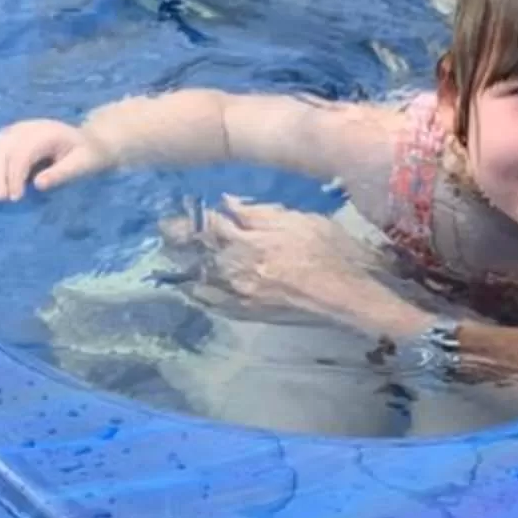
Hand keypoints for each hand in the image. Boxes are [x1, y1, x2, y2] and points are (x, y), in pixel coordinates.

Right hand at [0, 117, 112, 199]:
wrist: (85, 142)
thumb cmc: (85, 155)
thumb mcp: (82, 164)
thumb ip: (62, 173)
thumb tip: (38, 184)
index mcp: (44, 132)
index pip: (21, 152)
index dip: (14, 176)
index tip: (16, 199)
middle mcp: (24, 129)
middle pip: (0, 150)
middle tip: (1, 200)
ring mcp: (12, 133)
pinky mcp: (4, 140)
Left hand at [183, 198, 416, 334]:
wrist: (352, 298)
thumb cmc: (334, 254)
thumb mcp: (301, 221)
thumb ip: (260, 214)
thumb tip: (226, 202)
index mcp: (251, 242)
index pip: (210, 225)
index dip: (194, 215)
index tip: (179, 207)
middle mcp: (239, 271)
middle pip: (198, 252)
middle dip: (179, 239)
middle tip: (165, 228)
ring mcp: (241, 296)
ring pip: (200, 278)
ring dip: (183, 265)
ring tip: (171, 254)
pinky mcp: (249, 314)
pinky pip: (213, 303)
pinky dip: (198, 292)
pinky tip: (191, 285)